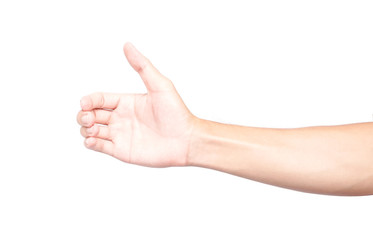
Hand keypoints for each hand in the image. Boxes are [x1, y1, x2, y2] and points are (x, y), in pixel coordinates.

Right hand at [77, 43, 196, 166]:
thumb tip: (127, 45)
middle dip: (83, 115)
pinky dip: (90, 143)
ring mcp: (120, 135)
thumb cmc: (176, 113)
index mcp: (126, 102)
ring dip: (85, 129)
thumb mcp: (160, 85)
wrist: (186, 140)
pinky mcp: (122, 151)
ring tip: (93, 129)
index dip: (89, 100)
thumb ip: (142, 66)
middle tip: (88, 118)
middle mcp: (121, 118)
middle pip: (91, 114)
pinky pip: (100, 147)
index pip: (100, 98)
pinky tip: (92, 140)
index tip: (85, 103)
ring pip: (91, 131)